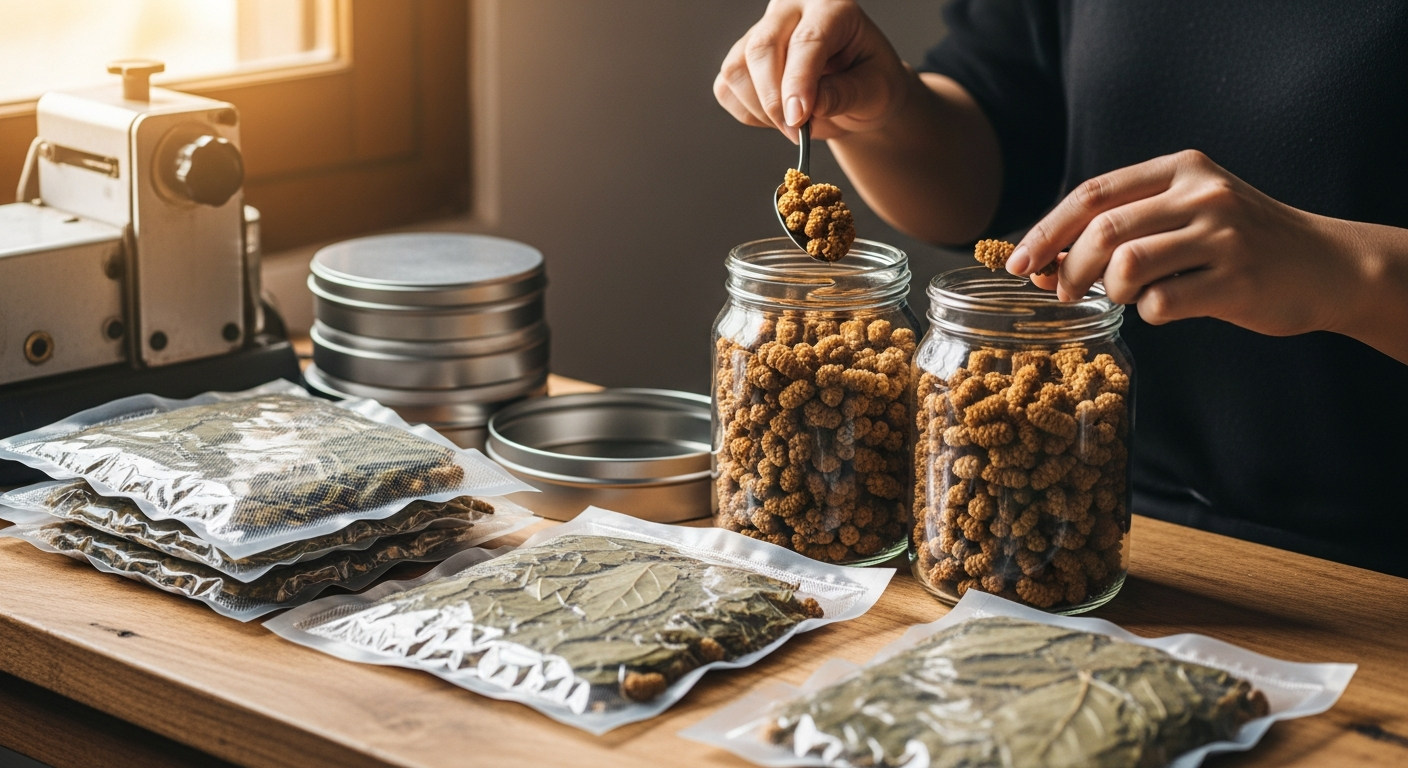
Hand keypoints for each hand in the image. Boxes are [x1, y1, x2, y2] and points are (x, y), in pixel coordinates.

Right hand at [713, 0, 911, 140]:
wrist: (857, 89)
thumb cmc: (870, 83)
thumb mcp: (876, 91)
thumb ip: (845, 95)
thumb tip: (809, 107)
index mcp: (832, 8)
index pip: (806, 41)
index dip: (799, 82)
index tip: (798, 120)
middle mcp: (791, 10)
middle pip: (762, 48)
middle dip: (774, 100)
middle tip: (797, 132)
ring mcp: (760, 31)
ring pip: (736, 70)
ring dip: (761, 109)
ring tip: (795, 126)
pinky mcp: (740, 57)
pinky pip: (726, 89)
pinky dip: (750, 114)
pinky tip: (779, 117)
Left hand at [1008, 150, 1365, 338]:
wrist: (1326, 264)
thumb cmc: (1238, 241)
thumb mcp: (1186, 211)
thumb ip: (1124, 226)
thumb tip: (1041, 263)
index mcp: (1180, 168)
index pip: (1093, 194)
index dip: (1046, 231)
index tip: (1016, 262)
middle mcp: (1201, 194)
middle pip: (1102, 231)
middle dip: (1067, 269)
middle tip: (1061, 293)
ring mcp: (1222, 236)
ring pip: (1127, 266)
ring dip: (1111, 291)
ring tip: (1127, 297)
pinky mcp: (1236, 280)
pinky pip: (1161, 304)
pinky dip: (1150, 313)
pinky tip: (1169, 306)